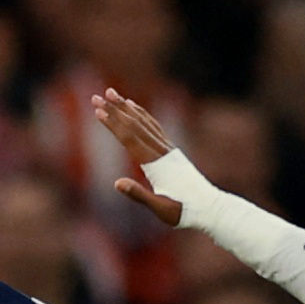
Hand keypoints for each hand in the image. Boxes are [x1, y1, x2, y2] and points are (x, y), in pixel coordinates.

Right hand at [92, 89, 185, 228]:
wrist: (209, 206)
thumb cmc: (183, 210)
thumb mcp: (160, 208)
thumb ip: (139, 195)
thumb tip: (117, 183)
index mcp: (156, 163)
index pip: (129, 138)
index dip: (113, 124)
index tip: (98, 111)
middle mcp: (161, 150)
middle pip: (134, 125)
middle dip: (114, 110)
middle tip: (96, 97)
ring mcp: (167, 148)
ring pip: (143, 122)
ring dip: (126, 107)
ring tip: (112, 93)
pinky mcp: (170, 150)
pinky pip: (152, 126)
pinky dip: (141, 115)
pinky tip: (133, 107)